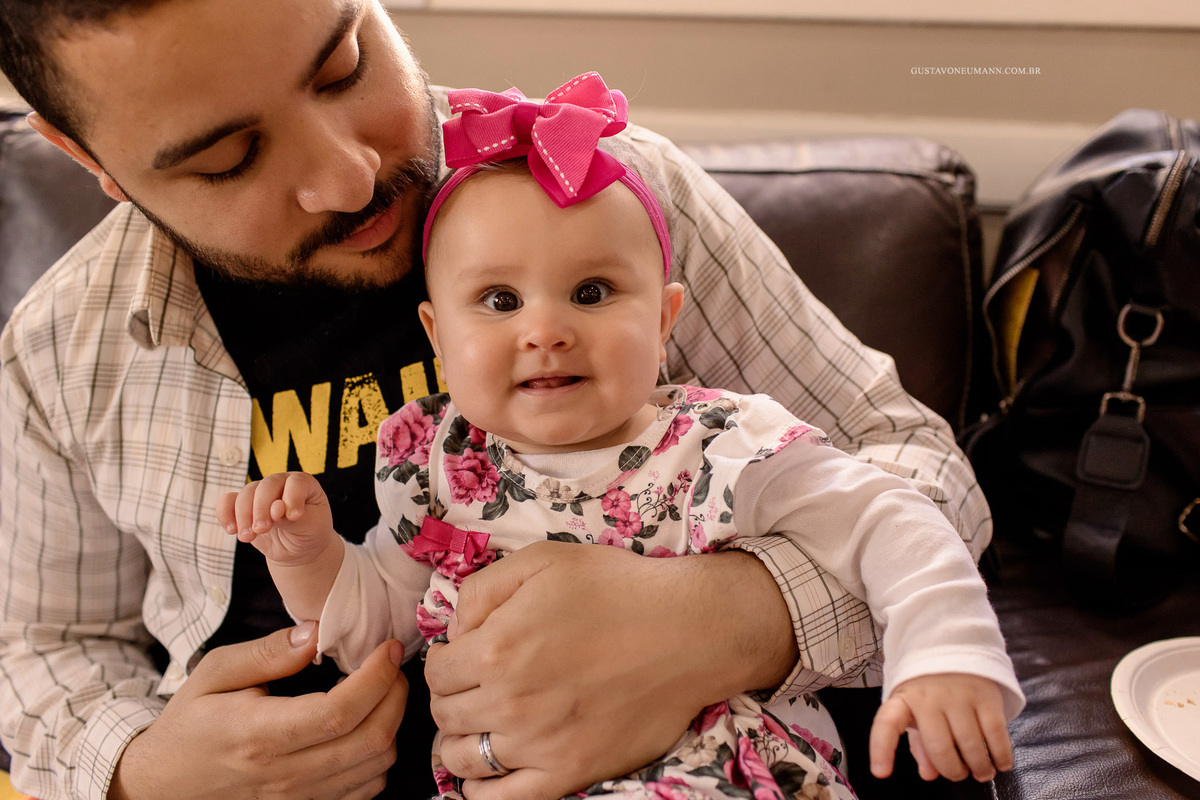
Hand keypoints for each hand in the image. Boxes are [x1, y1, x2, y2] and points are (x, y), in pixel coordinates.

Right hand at [109, 622, 407, 799]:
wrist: (163, 784)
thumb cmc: (191, 723)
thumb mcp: (214, 673)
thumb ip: (267, 652)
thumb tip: (316, 632)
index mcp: (260, 735)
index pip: (339, 712)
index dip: (376, 678)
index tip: (388, 648)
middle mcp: (284, 775)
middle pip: (370, 741)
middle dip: (396, 696)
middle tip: (392, 665)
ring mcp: (298, 799)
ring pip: (376, 769)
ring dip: (391, 725)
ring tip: (380, 692)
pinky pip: (365, 790)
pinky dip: (378, 757)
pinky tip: (365, 727)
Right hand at [215, 471, 334, 565]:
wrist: (297, 547)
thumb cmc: (310, 532)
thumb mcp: (309, 527)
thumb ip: (292, 518)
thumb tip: (275, 508)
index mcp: (303, 484)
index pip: (296, 483)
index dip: (293, 498)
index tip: (294, 517)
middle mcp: (281, 483)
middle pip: (266, 486)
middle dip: (261, 508)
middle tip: (262, 529)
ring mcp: (260, 493)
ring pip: (246, 494)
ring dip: (243, 515)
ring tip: (247, 537)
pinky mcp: (244, 505)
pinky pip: (227, 502)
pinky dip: (225, 514)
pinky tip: (231, 530)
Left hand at [423, 540, 795, 799]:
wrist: (687, 630)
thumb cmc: (616, 589)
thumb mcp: (541, 560)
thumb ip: (481, 590)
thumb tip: (454, 631)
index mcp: (495, 648)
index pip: (436, 672)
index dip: (446, 660)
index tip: (466, 654)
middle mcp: (509, 701)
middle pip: (444, 715)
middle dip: (453, 697)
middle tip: (478, 684)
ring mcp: (539, 743)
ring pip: (462, 760)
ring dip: (463, 740)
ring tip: (486, 722)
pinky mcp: (570, 771)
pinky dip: (483, 790)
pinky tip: (491, 770)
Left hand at [869, 673, 1012, 782]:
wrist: (955, 647)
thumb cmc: (930, 689)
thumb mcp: (916, 710)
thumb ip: (919, 743)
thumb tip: (928, 774)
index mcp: (905, 700)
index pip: (887, 723)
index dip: (881, 749)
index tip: (880, 772)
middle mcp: (929, 697)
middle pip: (940, 747)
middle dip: (952, 770)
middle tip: (959, 774)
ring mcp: (959, 696)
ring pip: (971, 745)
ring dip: (979, 768)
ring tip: (981, 772)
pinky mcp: (986, 695)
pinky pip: (995, 734)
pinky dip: (1001, 755)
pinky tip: (1001, 763)